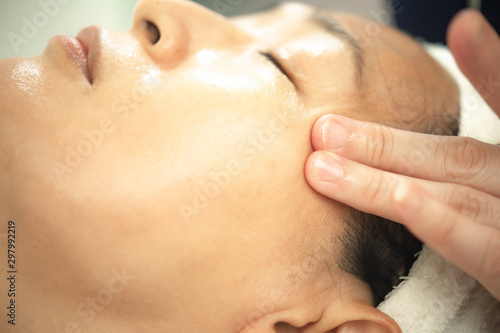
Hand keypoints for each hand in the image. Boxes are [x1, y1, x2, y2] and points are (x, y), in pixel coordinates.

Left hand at [305, 10, 499, 300]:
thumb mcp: (490, 204)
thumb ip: (455, 184)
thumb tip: (407, 175)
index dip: (489, 68)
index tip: (465, 26)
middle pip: (452, 157)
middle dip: (383, 144)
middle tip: (323, 131)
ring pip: (453, 189)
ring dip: (383, 174)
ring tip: (322, 163)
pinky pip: (474, 242)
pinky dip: (435, 217)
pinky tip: (400, 198)